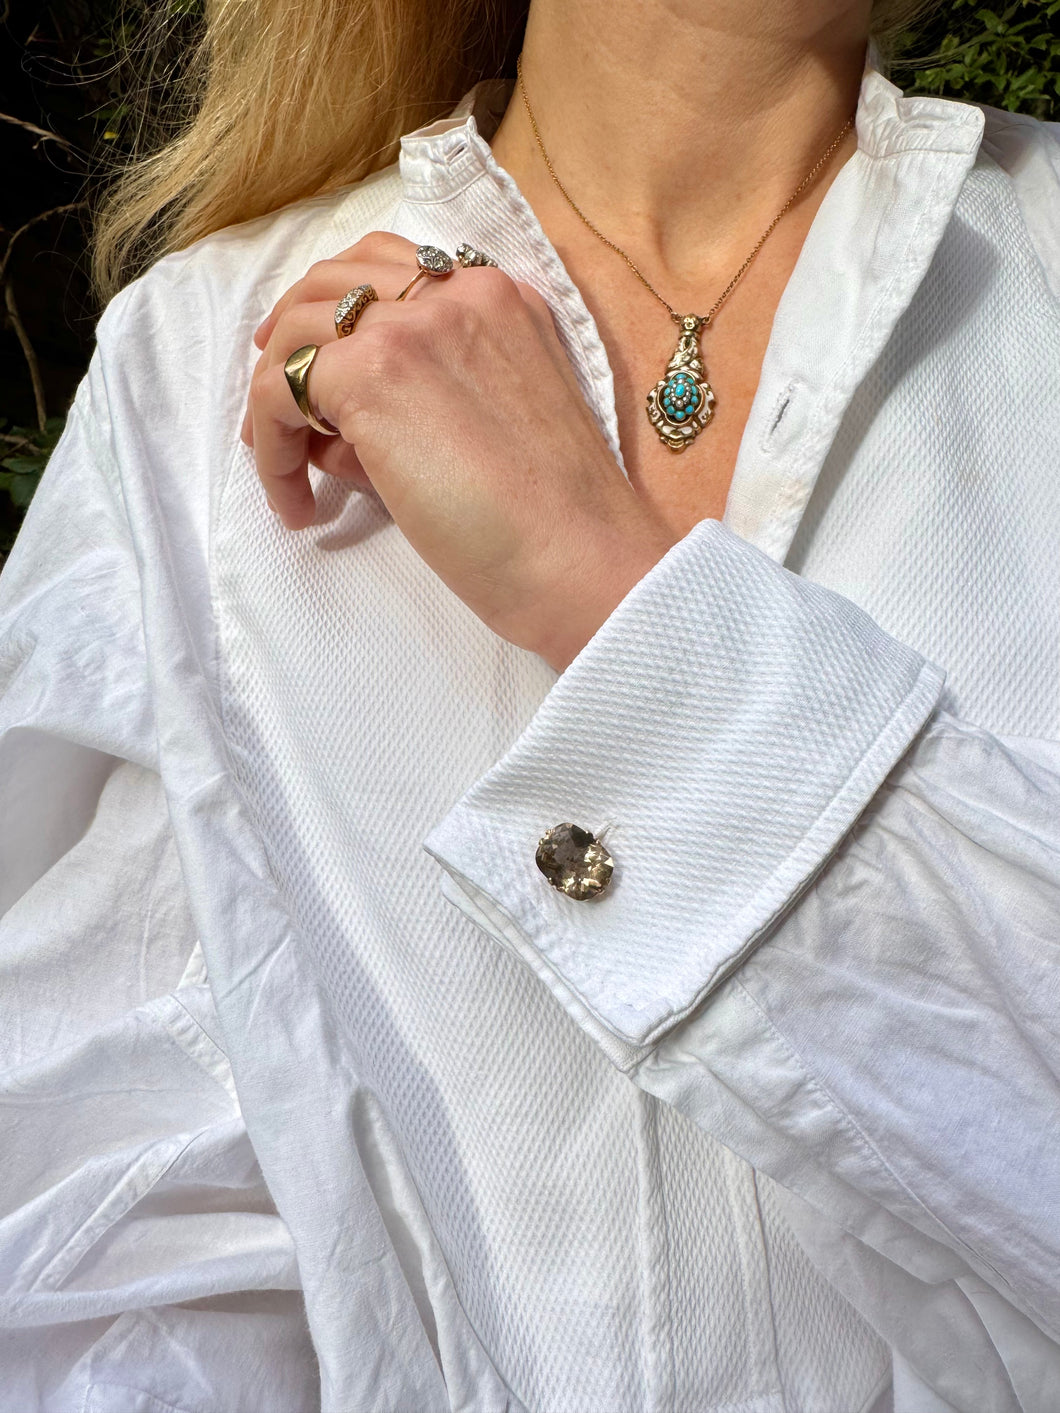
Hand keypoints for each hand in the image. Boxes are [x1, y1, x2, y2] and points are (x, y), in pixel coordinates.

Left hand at [241, 232, 675, 671]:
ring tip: (283, 470)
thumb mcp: (494, 431)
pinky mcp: (373, 374)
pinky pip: (278, 392)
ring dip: (275, 400)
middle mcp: (459, 294)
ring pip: (297, 330)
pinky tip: (294, 505)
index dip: (345, 318)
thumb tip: (336, 431)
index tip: (320, 372)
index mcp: (502, 301)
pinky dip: (270, 449)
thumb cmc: (553, 524)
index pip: (395, 272)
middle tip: (273, 398)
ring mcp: (413, 326)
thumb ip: (421, 407)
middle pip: (335, 280)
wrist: (581, 559)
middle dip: (292, 335)